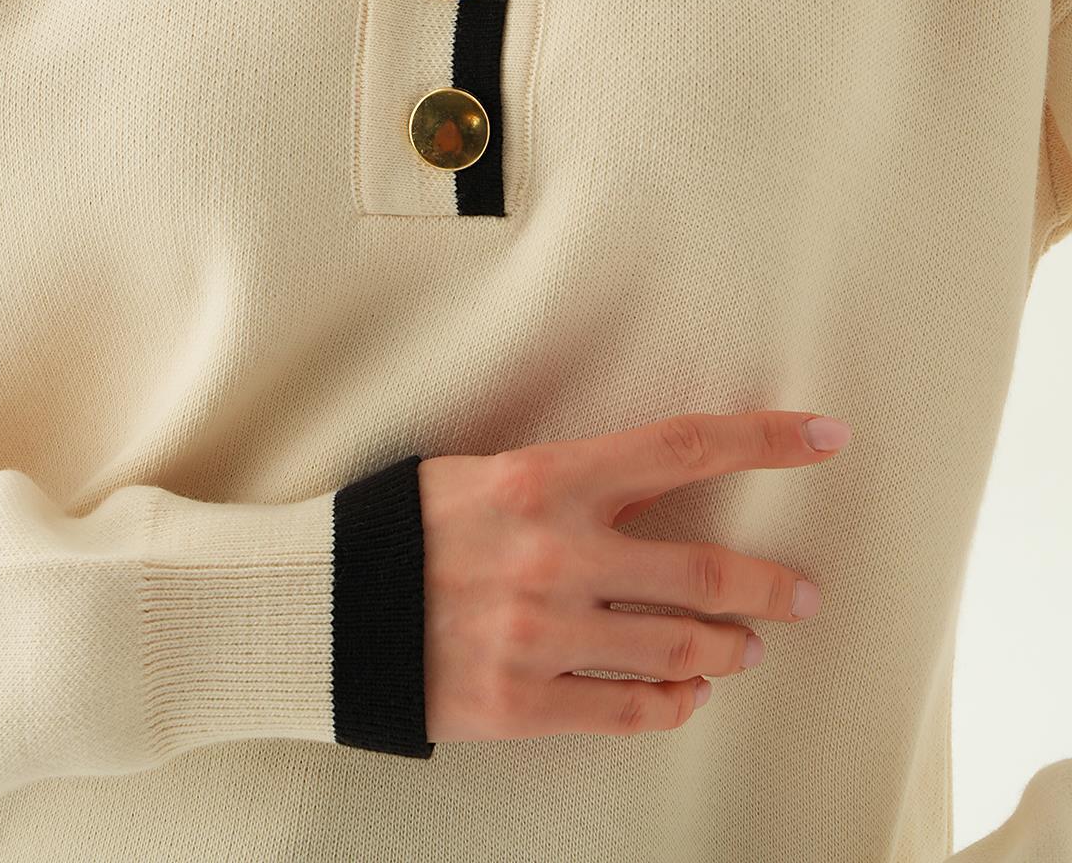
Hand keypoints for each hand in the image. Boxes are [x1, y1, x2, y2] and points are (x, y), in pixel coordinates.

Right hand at [417, 408, 850, 740]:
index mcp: (544, 478)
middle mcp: (553, 554)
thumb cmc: (405, 526)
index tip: (826, 436)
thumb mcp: (487, 475)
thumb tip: (657, 484)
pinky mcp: (520, 704)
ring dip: (730, 650)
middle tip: (802, 593)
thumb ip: (571, 482)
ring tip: (746, 649)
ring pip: (679, 649)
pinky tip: (690, 694)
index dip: (766, 440)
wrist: (321, 607)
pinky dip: (674, 704)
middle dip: (769, 584)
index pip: (682, 446)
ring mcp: (540, 635)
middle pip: (702, 570)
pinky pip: (628, 712)